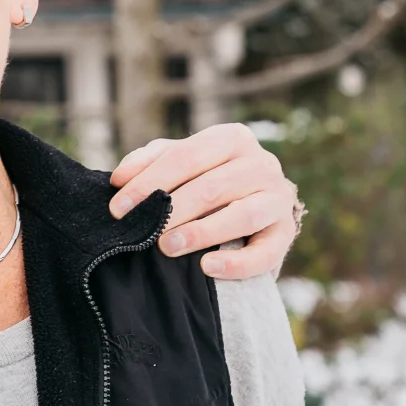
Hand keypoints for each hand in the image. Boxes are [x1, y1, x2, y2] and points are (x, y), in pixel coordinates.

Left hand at [107, 123, 297, 278]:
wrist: (258, 204)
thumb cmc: (208, 177)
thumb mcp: (179, 162)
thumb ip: (148, 162)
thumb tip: (119, 178)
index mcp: (232, 138)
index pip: (185, 157)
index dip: (148, 182)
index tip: (118, 208)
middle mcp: (261, 163)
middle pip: (212, 186)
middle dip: (172, 210)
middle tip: (143, 231)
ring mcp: (278, 198)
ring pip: (242, 216)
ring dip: (202, 233)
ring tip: (168, 247)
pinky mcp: (286, 233)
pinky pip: (265, 252)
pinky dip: (237, 263)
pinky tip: (207, 267)